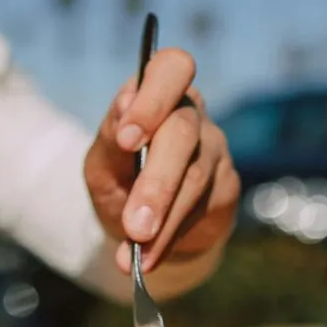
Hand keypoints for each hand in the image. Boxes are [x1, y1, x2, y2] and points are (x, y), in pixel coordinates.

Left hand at [84, 48, 238, 272]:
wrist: (143, 226)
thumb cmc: (121, 180)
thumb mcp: (101, 163)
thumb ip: (109, 140)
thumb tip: (122, 112)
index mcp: (158, 92)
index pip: (171, 68)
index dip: (153, 99)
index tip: (128, 139)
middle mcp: (192, 114)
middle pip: (182, 133)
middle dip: (156, 182)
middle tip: (135, 223)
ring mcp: (214, 149)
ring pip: (195, 177)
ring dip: (164, 217)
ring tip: (136, 247)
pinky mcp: (225, 187)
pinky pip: (201, 210)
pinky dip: (171, 237)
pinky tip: (149, 258)